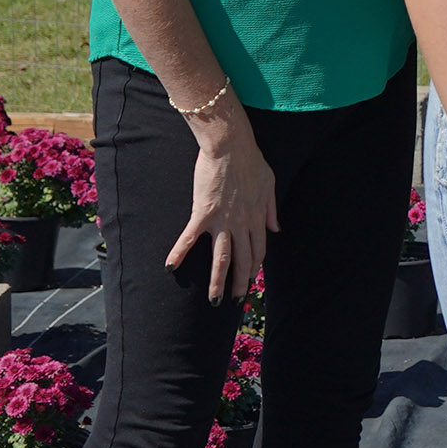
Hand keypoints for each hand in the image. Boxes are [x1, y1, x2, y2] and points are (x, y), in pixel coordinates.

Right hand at [168, 111, 276, 302]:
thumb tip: (276, 229)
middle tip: (235, 301)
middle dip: (238, 283)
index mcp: (256, 217)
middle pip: (241, 260)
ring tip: (214, 301)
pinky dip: (179, 253)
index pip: (258, 250)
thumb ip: (271, 210)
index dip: (254, 266)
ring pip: (221, 257)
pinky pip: (190, 238)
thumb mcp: (269, 185)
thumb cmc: (251, 161)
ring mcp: (222, 220)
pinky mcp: (203, 213)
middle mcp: (241, 223)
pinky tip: (170, 267)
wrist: (230, 146)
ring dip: (217, 281)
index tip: (250, 279)